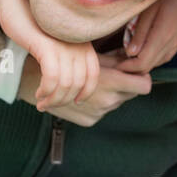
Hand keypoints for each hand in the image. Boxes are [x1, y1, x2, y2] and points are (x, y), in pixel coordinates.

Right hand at [17, 51, 151, 125]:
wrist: (32, 80)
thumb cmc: (63, 57)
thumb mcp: (91, 55)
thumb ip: (115, 59)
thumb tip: (135, 59)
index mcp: (111, 81)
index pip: (144, 85)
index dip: (142, 77)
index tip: (134, 71)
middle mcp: (108, 99)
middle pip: (131, 94)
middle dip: (124, 84)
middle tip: (111, 74)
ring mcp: (99, 112)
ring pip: (116, 102)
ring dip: (108, 93)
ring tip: (92, 84)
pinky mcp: (89, 121)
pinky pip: (101, 111)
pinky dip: (94, 103)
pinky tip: (81, 95)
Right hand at [28, 29, 100, 112]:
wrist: (18, 6)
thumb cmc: (36, 28)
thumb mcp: (59, 43)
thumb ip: (68, 59)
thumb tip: (69, 87)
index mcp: (84, 44)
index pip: (93, 75)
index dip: (86, 92)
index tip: (75, 102)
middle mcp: (77, 45)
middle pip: (78, 84)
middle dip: (63, 101)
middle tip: (48, 105)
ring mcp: (64, 46)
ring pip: (65, 84)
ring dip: (53, 100)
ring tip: (42, 103)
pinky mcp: (47, 47)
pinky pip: (52, 78)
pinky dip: (46, 91)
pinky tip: (39, 94)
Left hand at [117, 0, 176, 73]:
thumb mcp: (150, 6)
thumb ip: (140, 30)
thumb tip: (129, 52)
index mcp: (163, 36)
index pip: (142, 63)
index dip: (127, 68)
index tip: (114, 63)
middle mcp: (172, 43)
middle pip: (150, 66)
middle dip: (132, 67)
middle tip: (115, 59)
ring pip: (159, 61)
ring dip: (143, 62)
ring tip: (126, 55)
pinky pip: (166, 53)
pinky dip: (153, 56)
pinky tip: (144, 47)